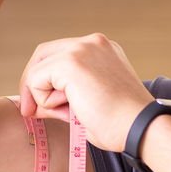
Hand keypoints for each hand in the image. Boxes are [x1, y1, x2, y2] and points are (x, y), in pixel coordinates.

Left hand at [18, 34, 152, 151]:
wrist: (140, 128)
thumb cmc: (120, 124)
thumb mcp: (90, 102)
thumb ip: (64, 95)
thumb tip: (33, 103)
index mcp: (101, 50)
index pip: (60, 56)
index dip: (45, 81)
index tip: (40, 108)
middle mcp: (92, 42)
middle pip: (43, 54)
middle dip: (32, 84)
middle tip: (29, 112)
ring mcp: (81, 48)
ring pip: (37, 68)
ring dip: (42, 97)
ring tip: (68, 113)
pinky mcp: (70, 62)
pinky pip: (35, 80)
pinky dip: (43, 100)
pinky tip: (69, 110)